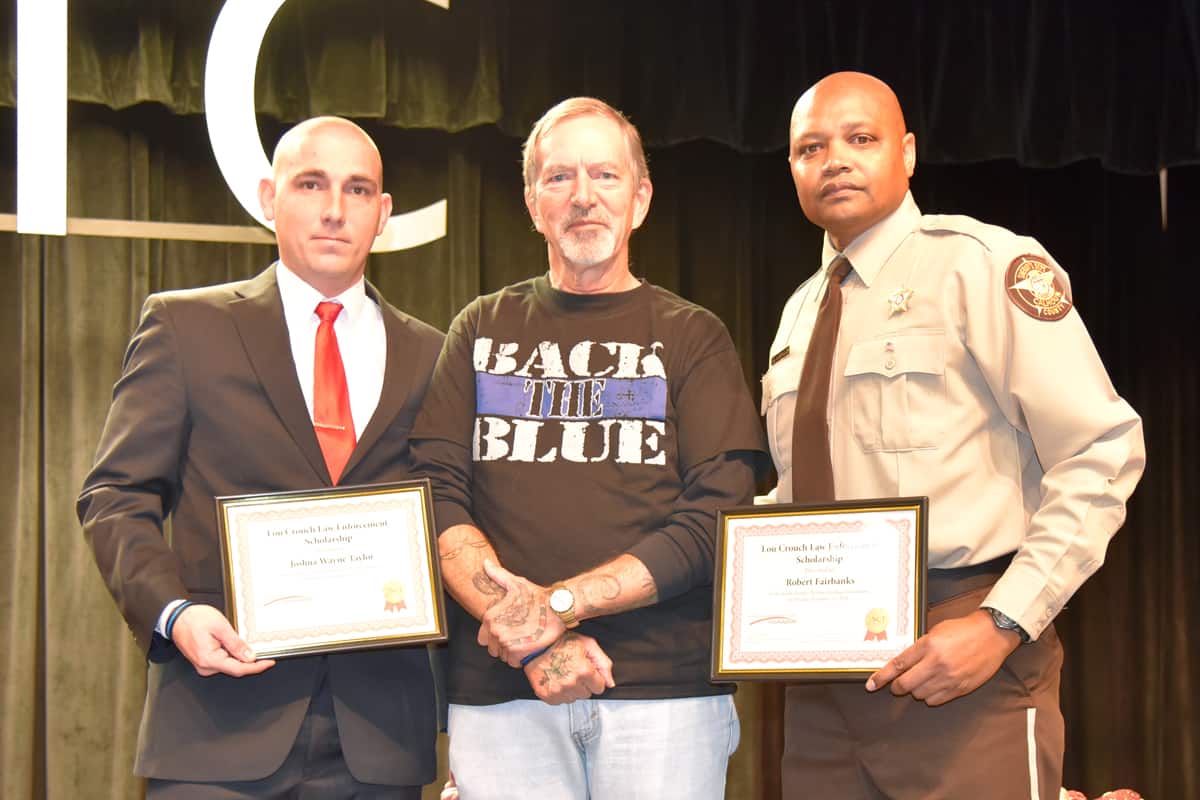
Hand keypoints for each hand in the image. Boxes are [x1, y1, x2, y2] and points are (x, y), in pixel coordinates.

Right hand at [171, 604, 275, 677]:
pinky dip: (231, 654)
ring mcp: (204, 665)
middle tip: (260, 647)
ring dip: (239, 656)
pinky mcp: (204, 661)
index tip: (269, 663)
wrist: (177, 617)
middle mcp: (205, 666)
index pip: (238, 669)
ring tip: (236, 638)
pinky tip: (232, 643)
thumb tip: (249, 657)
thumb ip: (236, 643)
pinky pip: (222, 661)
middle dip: (249, 660)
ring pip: (229, 664)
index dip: (256, 667)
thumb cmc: (194, 619)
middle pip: (235, 668)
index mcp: (209, 659)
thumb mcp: (220, 626)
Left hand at [477, 560, 565, 666]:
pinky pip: (514, 663)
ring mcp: (506, 643)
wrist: (556, 608)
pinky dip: (521, 659)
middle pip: (493, 649)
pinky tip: (529, 647)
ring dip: (513, 652)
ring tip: (525, 640)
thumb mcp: (515, 584)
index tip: (507, 632)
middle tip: (518, 637)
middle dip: (503, 646)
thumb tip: (484, 563)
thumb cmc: (536, 596)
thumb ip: (498, 575)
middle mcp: (495, 631)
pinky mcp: (518, 653)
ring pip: (504, 656)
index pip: (483, 638)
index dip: (494, 637)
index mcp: (490, 617)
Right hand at [523, 633, 614, 704]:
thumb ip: (603, 664)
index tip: (586, 670)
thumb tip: (610, 682)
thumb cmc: (560, 641)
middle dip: (583, 684)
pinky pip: (560, 701)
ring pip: (573, 699)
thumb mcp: (588, 645)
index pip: (599, 688)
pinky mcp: (546, 695)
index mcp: (584, 670)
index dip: (594, 678)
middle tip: (573, 670)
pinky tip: (555, 679)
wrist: (536, 644)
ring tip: (563, 673)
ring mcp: (558, 690)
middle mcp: (571, 683)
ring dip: (571, 689)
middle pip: (586, 694)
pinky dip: (559, 693)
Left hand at [865, 609, 1018, 705]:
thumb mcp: (936, 632)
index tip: (871, 685)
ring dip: (915, 691)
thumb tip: (904, 663)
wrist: (992, 635)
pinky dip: (930, 696)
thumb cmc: (963, 629)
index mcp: (928, 645)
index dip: (881, 677)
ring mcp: (949, 678)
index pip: (898, 665)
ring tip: (921, 681)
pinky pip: (936, 700)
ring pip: (920, 695)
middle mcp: (936, 663)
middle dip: (897, 687)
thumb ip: (920, 647)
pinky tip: (933, 687)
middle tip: (896, 686)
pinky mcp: (961, 689)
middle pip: (906, 684)